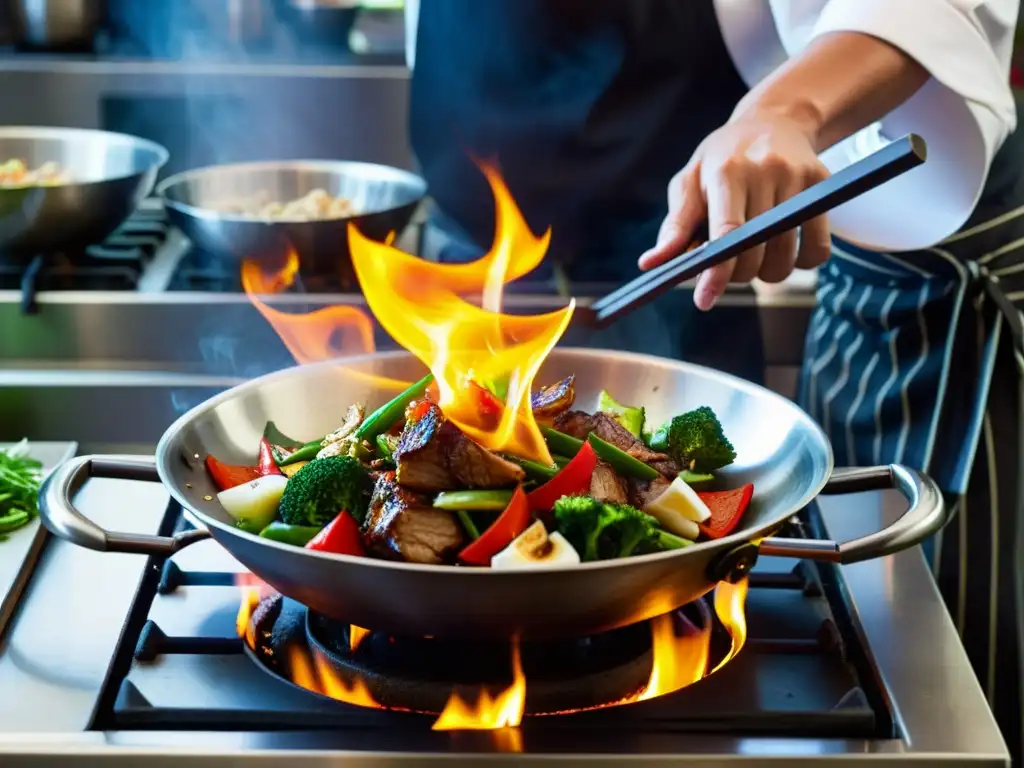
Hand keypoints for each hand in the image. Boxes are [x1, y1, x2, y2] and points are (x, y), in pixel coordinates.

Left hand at [638, 112, 831, 309]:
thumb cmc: (722, 159)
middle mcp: (766, 172)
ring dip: (767, 273)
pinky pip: (818, 250)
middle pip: (754, 253)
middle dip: (737, 274)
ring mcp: (798, 179)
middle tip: (728, 265)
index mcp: (726, 172)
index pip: (726, 234)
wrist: (773, 121)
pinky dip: (800, 264)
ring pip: (786, 258)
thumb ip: (674, 225)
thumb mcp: (690, 182)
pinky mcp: (823, 186)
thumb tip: (650, 264)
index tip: (704, 301)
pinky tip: (784, 251)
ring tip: (755, 255)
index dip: (716, 273)